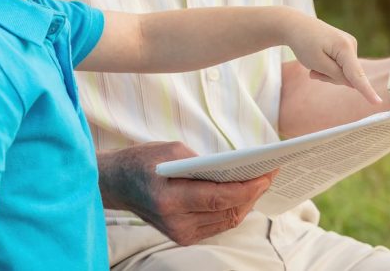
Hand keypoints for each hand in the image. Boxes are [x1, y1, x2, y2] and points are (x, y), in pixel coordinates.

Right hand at [97, 141, 276, 245]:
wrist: (117, 184)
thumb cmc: (144, 161)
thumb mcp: (172, 151)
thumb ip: (204, 162)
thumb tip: (238, 168)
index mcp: (170, 200)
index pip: (219, 198)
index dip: (247, 188)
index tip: (267, 175)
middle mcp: (176, 223)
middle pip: (227, 212)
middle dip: (253, 193)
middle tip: (271, 173)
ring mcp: (180, 234)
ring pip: (227, 221)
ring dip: (247, 202)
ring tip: (263, 181)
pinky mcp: (184, 237)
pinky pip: (218, 224)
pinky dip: (234, 209)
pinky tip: (245, 193)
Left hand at [283, 11, 381, 103]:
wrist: (296, 25)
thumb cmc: (304, 43)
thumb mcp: (317, 63)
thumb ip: (336, 75)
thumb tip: (354, 83)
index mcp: (345, 48)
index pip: (357, 75)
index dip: (367, 91)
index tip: (378, 103)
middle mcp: (351, 44)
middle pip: (348, 75)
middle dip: (330, 77)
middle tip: (312, 72)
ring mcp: (349, 45)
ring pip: (343, 72)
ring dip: (328, 72)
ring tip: (313, 62)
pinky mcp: (345, 46)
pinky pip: (341, 65)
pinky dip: (329, 67)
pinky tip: (318, 59)